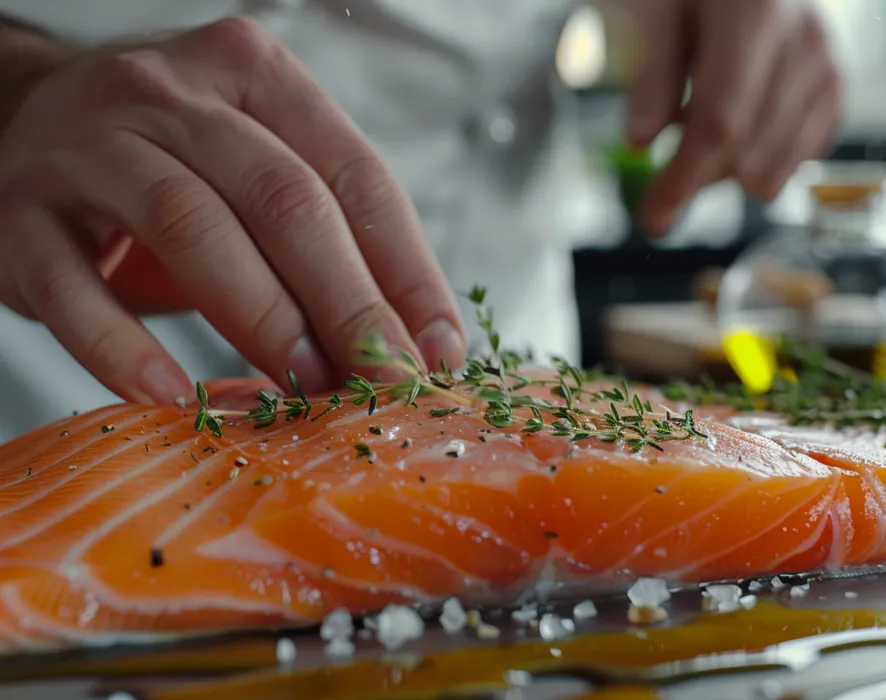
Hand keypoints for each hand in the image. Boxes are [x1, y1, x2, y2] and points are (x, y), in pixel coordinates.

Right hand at [0, 17, 466, 403]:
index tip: (437, 350)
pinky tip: (172, 396)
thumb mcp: (258, 174)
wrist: (20, 122)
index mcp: (255, 75)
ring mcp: (88, 145)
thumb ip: (330, 240)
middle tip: (384, 382)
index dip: (406, 269)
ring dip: (261, 318)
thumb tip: (413, 346)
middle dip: (346, 302)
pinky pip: (72, 286)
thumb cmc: (173, 167)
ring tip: (305, 388)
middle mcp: (173, 94)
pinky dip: (123, 348)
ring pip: (191, 226)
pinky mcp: (18, 211)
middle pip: (284, 199)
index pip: (354, 175)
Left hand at [619, 0, 841, 232]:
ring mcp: (826, 63)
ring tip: (695, 122)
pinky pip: (795, 158)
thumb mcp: (652, 6)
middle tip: (662, 167)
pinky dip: (756, 157)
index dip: (684, 178)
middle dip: (697, 178)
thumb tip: (641, 140)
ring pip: (774, 167)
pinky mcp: (833, 85)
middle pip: (749, 154)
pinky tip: (733, 124)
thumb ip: (649, 71)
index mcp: (757, 11)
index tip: (653, 217)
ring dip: (725, 168)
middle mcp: (806, 38)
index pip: (722, 121)